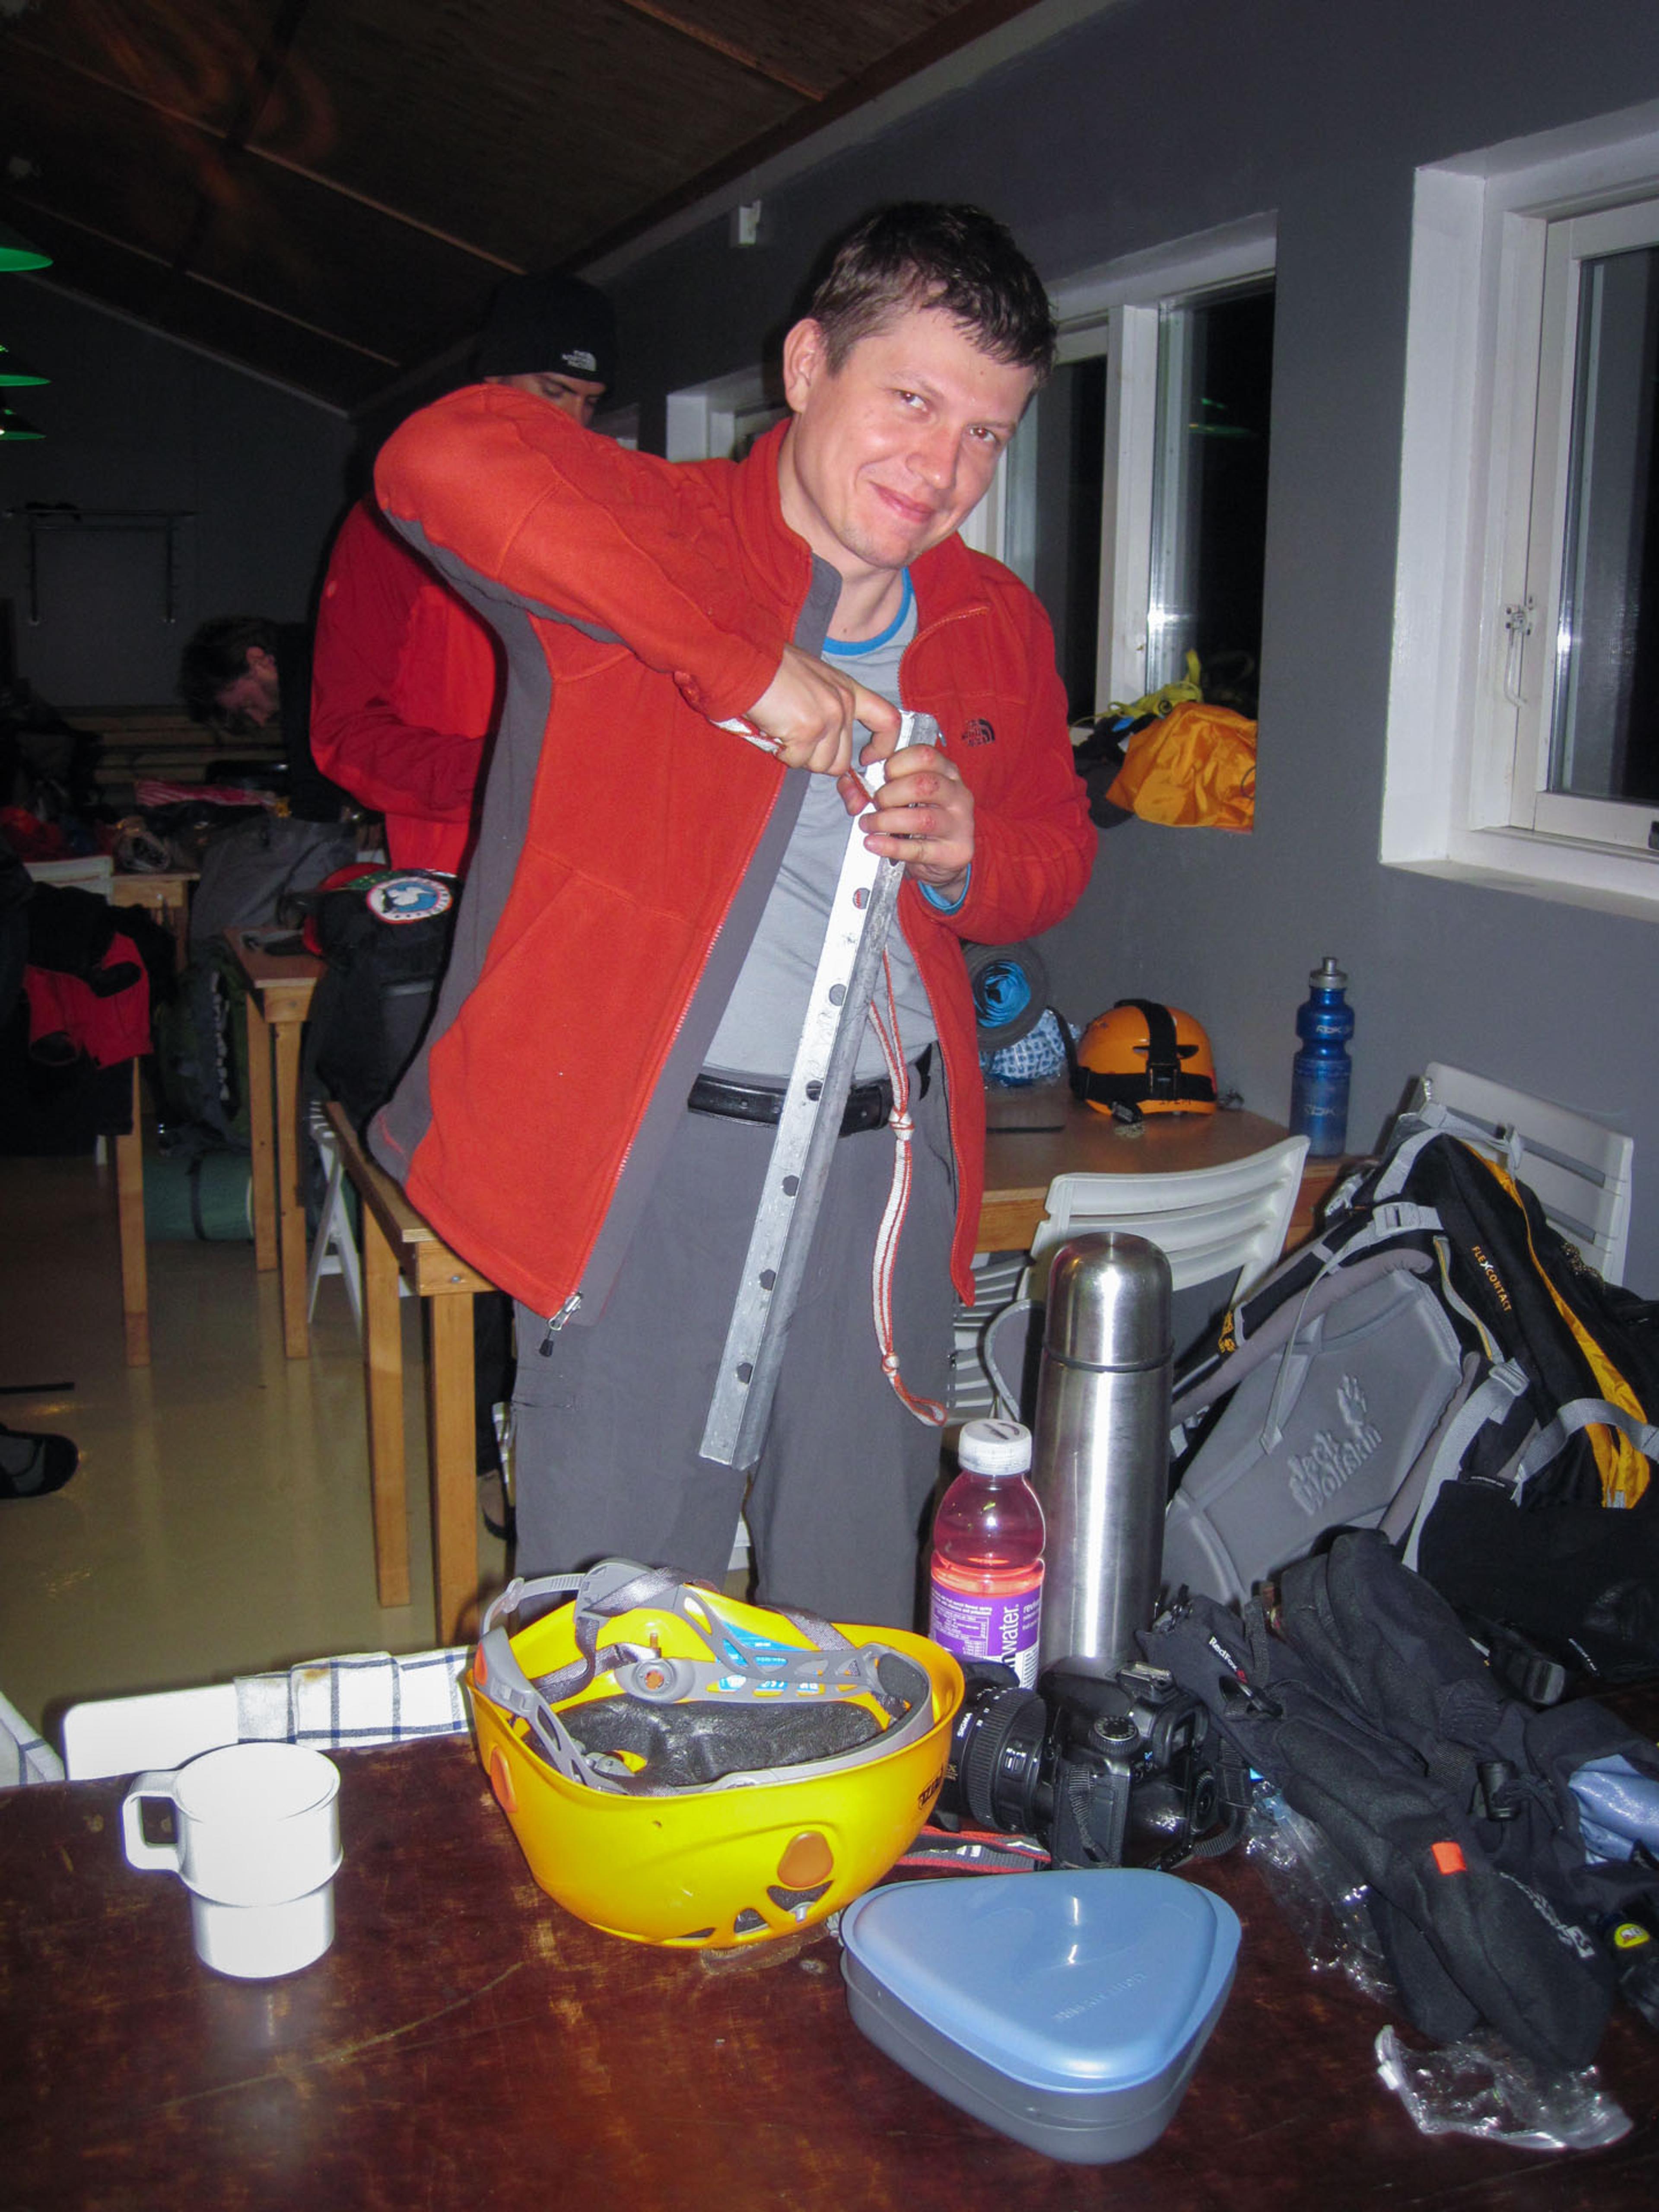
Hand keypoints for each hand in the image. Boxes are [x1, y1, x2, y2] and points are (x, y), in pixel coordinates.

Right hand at [742, 645, 900, 776]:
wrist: (748, 660)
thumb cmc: (772, 668)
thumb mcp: (814, 680)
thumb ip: (828, 707)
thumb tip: (827, 744)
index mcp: (849, 689)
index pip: (888, 721)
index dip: (883, 747)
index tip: (867, 758)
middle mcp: (844, 703)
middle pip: (843, 759)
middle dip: (816, 759)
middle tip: (795, 740)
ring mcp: (828, 717)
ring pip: (821, 765)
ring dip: (798, 756)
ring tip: (783, 730)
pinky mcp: (808, 730)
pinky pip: (797, 760)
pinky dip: (781, 752)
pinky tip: (773, 729)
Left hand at [841, 741, 973, 897]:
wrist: (942, 859)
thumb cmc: (919, 820)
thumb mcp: (901, 796)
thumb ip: (871, 785)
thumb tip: (850, 785)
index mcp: (946, 772)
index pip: (924, 755)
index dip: (894, 762)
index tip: (876, 772)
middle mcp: (957, 794)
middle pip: (923, 784)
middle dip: (890, 794)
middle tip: (876, 803)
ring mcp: (960, 824)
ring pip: (922, 819)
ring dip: (886, 821)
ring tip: (868, 825)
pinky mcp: (955, 852)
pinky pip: (918, 850)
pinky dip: (890, 846)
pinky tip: (873, 843)